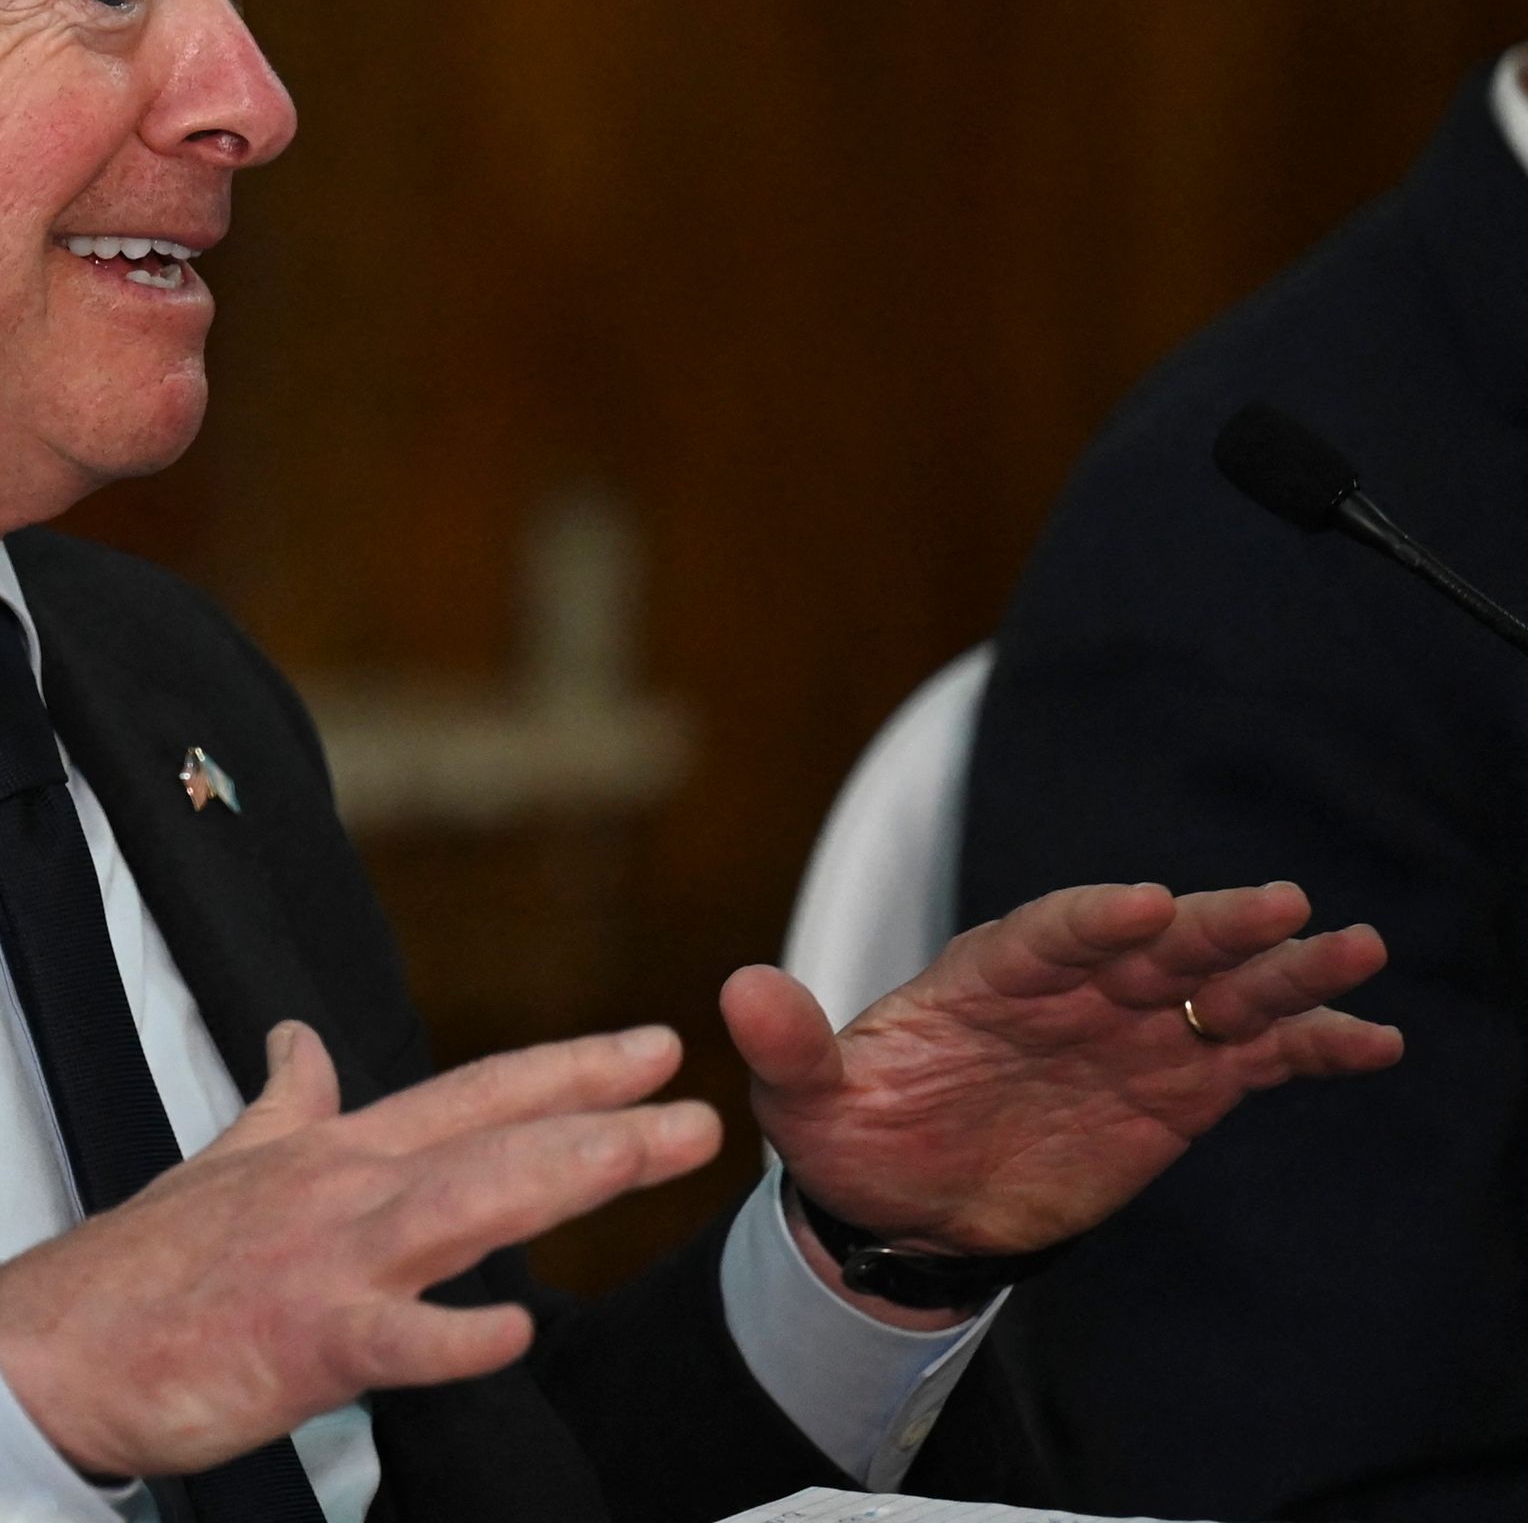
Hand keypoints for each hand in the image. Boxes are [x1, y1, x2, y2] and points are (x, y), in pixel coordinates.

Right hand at [0, 1019, 720, 1479]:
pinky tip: (513, 1333)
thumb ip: (288, 1103)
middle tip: (695, 1111)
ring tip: (637, 1157)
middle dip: (600, 1122)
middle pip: (492, 1142)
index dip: (566, 1069)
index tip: (650, 1049)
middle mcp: (342, 1191)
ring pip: (460, 1208)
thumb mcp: (226, 1161)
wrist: (58, 1344)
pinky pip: (392, 1341)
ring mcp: (325, 1262)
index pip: (472, 1094)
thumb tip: (305, 1040)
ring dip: (556, 1178)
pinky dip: (452, 1336)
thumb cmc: (145, 1266)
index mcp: (333, 1151)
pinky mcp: (301, 1343)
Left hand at [727, 881, 1401, 1260]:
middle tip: (1282, 904)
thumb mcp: (804, 1097)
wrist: (900, 1207)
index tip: (1141, 906)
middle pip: (1152, 947)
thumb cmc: (852, 1134)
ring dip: (1285, 970)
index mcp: (986, 975)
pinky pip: (1252, 1058)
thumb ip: (786, 1045)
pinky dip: (1310, 1046)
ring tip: (1355, 950)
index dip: (1092, 920)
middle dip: (1213, 926)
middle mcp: (1070, 990)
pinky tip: (1373, 1040)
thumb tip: (738, 989)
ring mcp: (1130, 1033)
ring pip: (1217, 988)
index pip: (1046, 934)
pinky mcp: (1174, 1087)